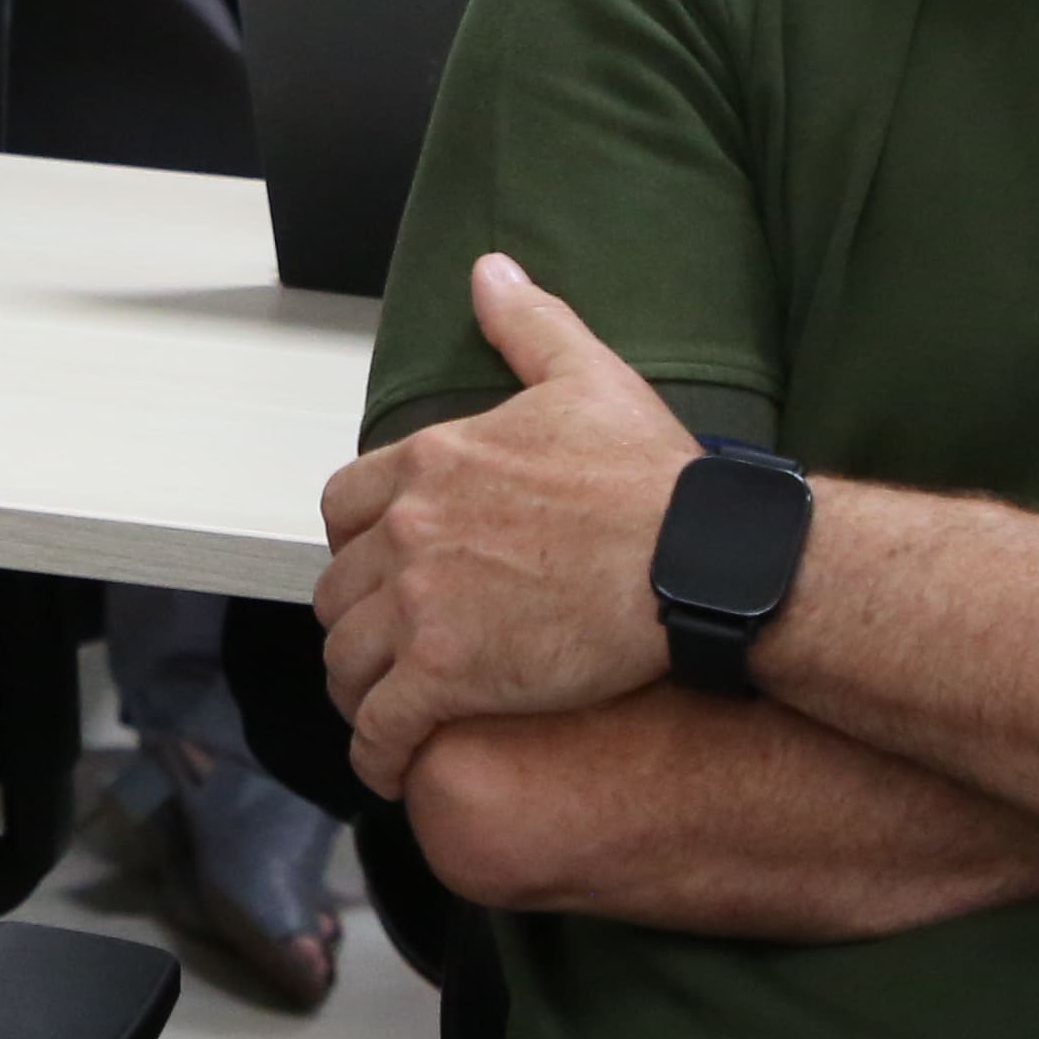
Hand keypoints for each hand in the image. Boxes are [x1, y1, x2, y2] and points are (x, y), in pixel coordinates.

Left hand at [319, 256, 704, 795]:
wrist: (701, 561)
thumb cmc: (654, 477)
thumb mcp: (588, 376)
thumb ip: (527, 325)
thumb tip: (489, 269)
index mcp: (431, 462)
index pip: (342, 506)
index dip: (357, 544)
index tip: (381, 569)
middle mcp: (409, 530)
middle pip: (338, 587)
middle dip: (356, 620)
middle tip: (385, 648)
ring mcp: (422, 606)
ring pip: (347, 659)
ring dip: (358, 689)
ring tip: (382, 712)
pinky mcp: (446, 676)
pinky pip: (380, 728)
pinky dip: (377, 754)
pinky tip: (391, 769)